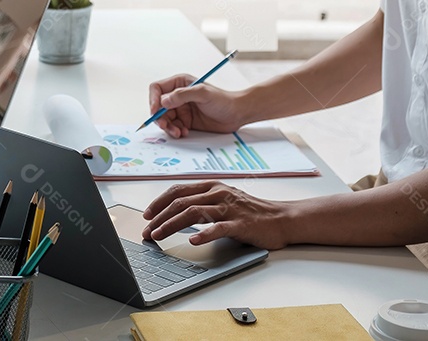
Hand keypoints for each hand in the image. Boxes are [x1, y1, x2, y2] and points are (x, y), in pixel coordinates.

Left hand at [141, 181, 292, 250]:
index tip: (146, 215)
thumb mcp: (223, 200)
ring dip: (171, 225)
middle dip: (158, 217)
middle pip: (180, 202)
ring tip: (158, 235)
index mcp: (212, 186)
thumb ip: (202, 202)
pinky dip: (203, 234)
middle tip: (146, 231)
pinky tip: (192, 241)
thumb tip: (173, 213)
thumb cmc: (250, 212)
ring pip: (193, 213)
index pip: (177, 190)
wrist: (281, 219)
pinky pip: (218, 228)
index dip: (158, 202)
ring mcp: (229, 208)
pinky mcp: (240, 223)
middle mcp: (218, 194)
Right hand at [148, 74, 245, 137]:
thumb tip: (163, 101)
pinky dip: (175, 131)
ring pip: (164, 119)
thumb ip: (182, 95)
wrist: (237, 114)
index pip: (157, 89)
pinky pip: (172, 127)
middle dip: (160, 118)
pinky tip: (184, 132)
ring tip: (178, 132)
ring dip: (168, 127)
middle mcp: (178, 95)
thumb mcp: (203, 93)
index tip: (155, 111)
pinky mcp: (185, 121)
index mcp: (179, 83)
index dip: (153, 100)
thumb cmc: (223, 100)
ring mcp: (181, 109)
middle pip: (157, 106)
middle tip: (165, 126)